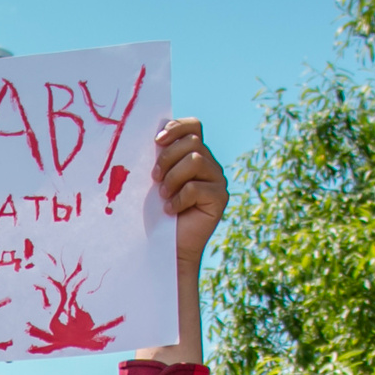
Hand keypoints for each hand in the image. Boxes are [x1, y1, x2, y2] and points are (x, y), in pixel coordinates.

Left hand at [152, 117, 226, 267]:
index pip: (193, 126)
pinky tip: (171, 210)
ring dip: (173, 178)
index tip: (156, 140)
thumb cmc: (157, 214)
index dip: (176, 127)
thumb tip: (154, 135)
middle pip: (193, 142)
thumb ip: (160, 158)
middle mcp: (210, 165)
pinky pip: (196, 188)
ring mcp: (217, 181)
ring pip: (195, 160)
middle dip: (167, 157)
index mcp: (195, 155)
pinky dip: (179, 199)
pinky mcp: (220, 199)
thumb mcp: (156, 181)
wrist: (166, 247)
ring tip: (163, 196)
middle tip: (154, 178)